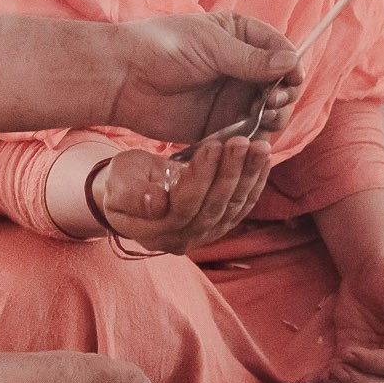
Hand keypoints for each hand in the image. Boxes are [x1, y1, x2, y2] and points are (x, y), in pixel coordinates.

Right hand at [94, 131, 274, 254]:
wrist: (131, 190)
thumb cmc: (122, 181)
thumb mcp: (118, 181)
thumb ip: (134, 194)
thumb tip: (156, 203)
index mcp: (154, 232)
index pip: (184, 207)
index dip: (201, 178)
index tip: (212, 146)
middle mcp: (182, 240)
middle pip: (213, 208)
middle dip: (230, 173)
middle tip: (242, 142)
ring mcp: (204, 235)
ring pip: (233, 208)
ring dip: (249, 176)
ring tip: (260, 147)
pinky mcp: (220, 224)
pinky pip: (242, 206)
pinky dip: (256, 183)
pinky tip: (264, 160)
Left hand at [107, 11, 300, 144]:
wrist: (122, 79)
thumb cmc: (163, 49)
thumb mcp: (211, 47)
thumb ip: (251, 59)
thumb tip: (292, 62)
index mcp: (241, 36)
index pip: (281, 50)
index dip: (292, 65)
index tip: (293, 77)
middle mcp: (242, 67)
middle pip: (282, 84)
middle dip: (285, 93)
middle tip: (273, 100)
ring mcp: (232, 97)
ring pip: (271, 112)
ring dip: (276, 115)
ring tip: (264, 116)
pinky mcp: (221, 125)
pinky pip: (249, 134)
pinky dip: (255, 137)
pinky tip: (249, 136)